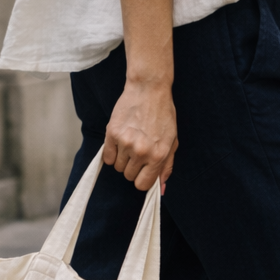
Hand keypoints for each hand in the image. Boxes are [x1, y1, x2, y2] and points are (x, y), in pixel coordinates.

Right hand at [103, 77, 175, 191]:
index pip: (143, 185)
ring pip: (117, 167)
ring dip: (123, 159)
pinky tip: (120, 142)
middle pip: (129, 176)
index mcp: (158, 155)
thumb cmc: (163, 115)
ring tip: (130, 143)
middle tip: (138, 151)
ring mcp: (125, 142)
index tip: (143, 171)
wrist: (149, 90)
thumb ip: (166, 167)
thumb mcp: (172, 142)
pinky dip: (111, 153)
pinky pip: (107, 157)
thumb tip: (161, 189)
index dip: (142, 179)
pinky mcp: (112, 133)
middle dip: (133, 168)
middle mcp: (141, 151)